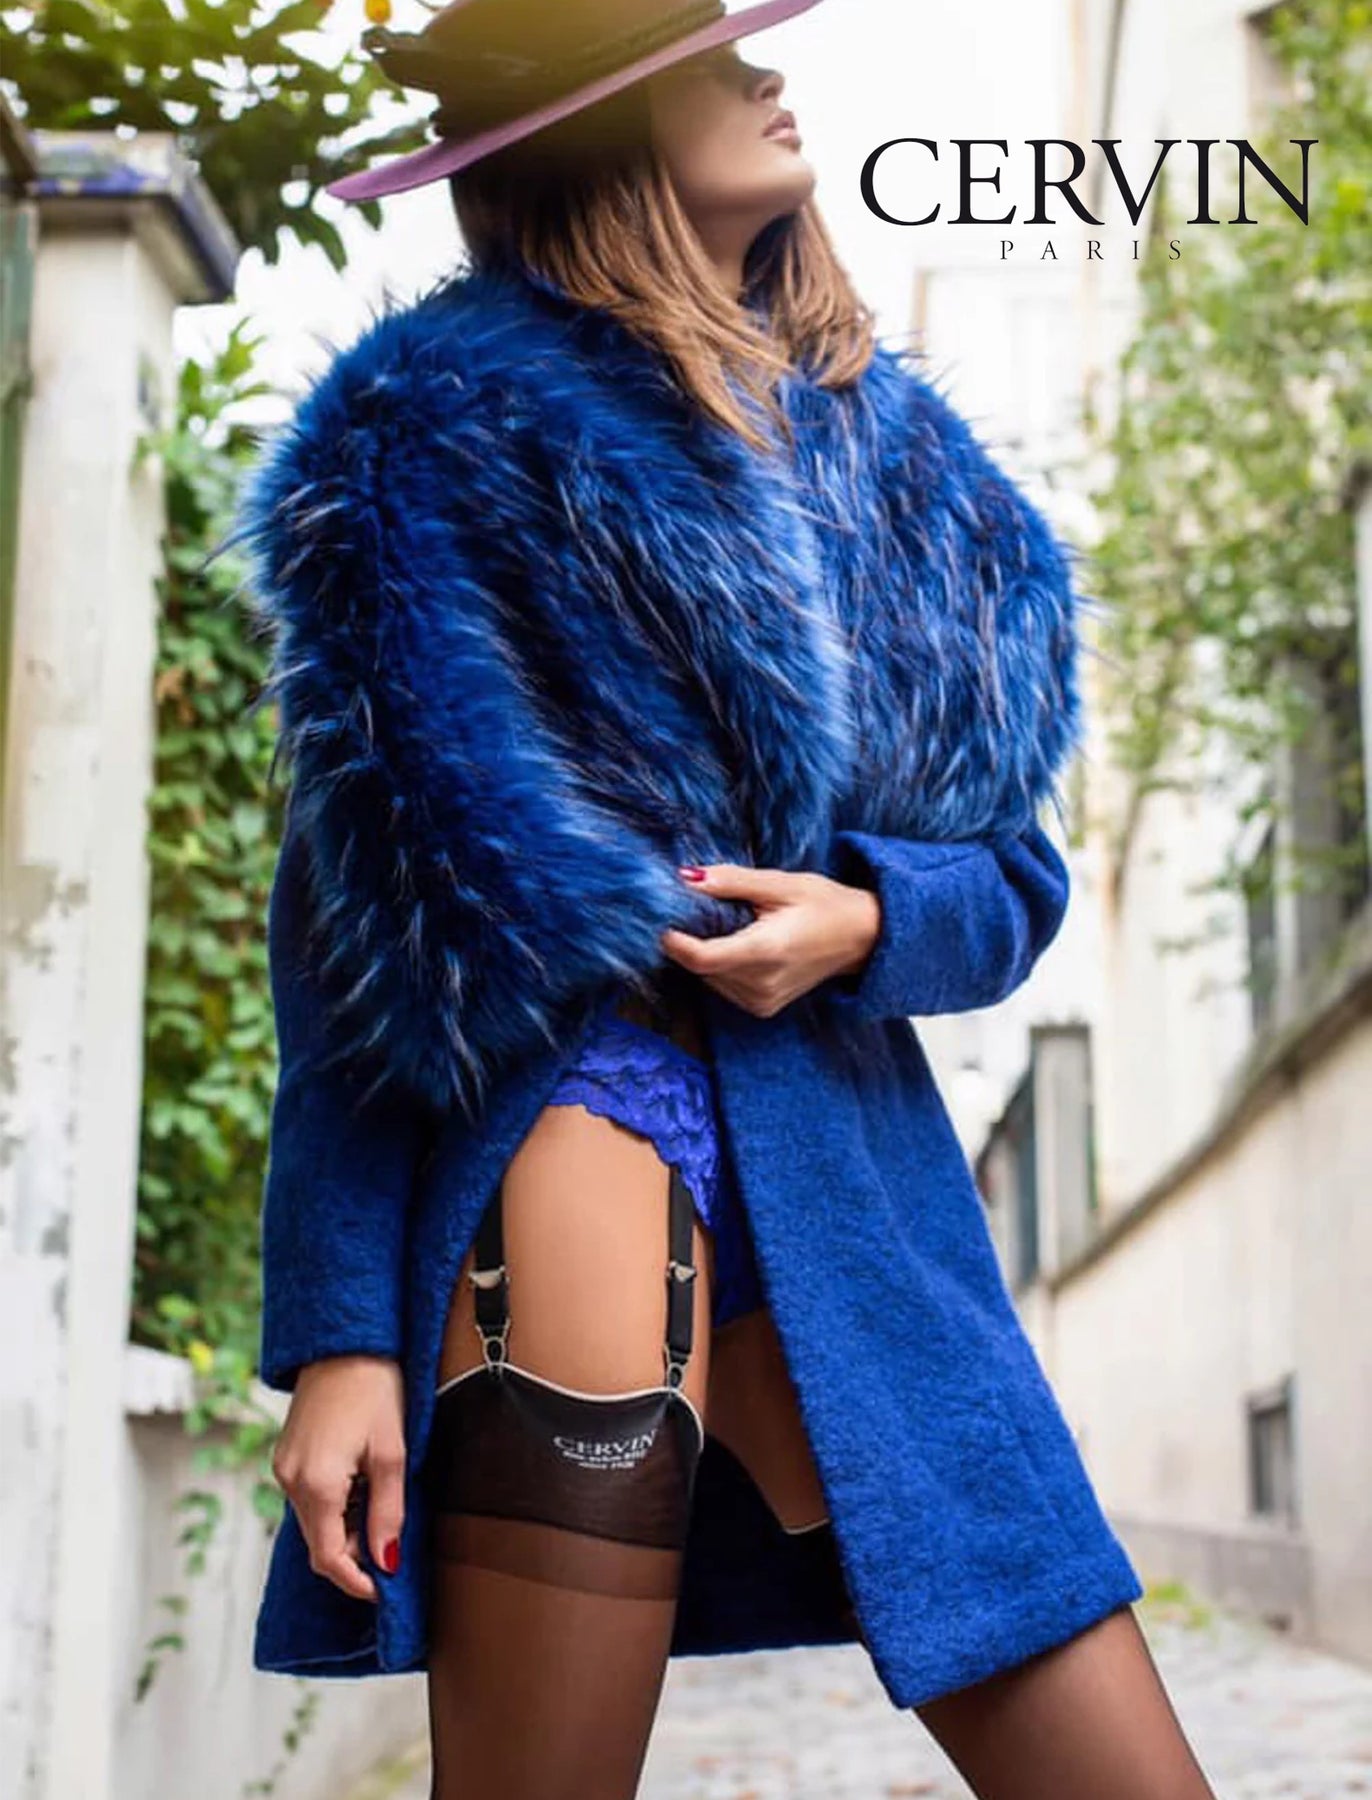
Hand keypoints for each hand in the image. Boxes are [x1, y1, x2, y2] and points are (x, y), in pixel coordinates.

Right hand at [271, 1354, 406, 1601]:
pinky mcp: (285, 1456)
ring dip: (344, 1528)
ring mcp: (282, 1468)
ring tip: (379, 1503)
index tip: (383, 1588)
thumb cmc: (374, 1390)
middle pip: (318, 1543)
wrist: (343, 1343)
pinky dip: (333, 1505)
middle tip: (390, 1544)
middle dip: (353, 1554)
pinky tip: (359, 1484)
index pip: (329, 1557)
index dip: (355, 1581)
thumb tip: (387, 1561)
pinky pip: (307, 1498)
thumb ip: (388, 1512)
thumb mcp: (392, 1453)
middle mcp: (289, 1481)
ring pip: (313, 1521)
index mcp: (316, 1484)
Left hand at [660, 863, 880, 1017]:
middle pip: (701, 966)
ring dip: (707, 951)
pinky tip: (743, 945)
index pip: (700, 958)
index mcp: (766, 952)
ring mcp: (762, 1001)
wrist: (863, 939)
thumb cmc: (825, 905)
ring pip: (708, 977)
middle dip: (692, 938)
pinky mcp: (762, 1008)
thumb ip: (731, 882)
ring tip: (735, 925)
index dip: (673, 940)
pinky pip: (723, 985)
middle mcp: (761, 985)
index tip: (659, 918)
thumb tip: (685, 877)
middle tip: (704, 908)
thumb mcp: (780, 883)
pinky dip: (722, 965)